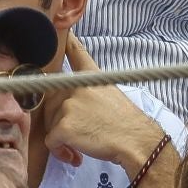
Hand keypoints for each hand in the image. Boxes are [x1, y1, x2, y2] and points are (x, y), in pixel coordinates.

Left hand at [37, 37, 164, 169]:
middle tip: (77, 134)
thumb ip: (87, 91)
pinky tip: (76, 156)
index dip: (67, 41)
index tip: (63, 31)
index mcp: (90, 76)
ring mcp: (67, 104)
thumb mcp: (110, 94)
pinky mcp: (63, 125)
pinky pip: (51, 141)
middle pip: (51, 101)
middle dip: (60, 120)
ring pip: (50, 122)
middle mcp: (75, 85)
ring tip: (79, 147)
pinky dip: (60, 152)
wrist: (137, 142)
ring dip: (60, 138)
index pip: (76, 51)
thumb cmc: (126, 124)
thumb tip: (70, 103)